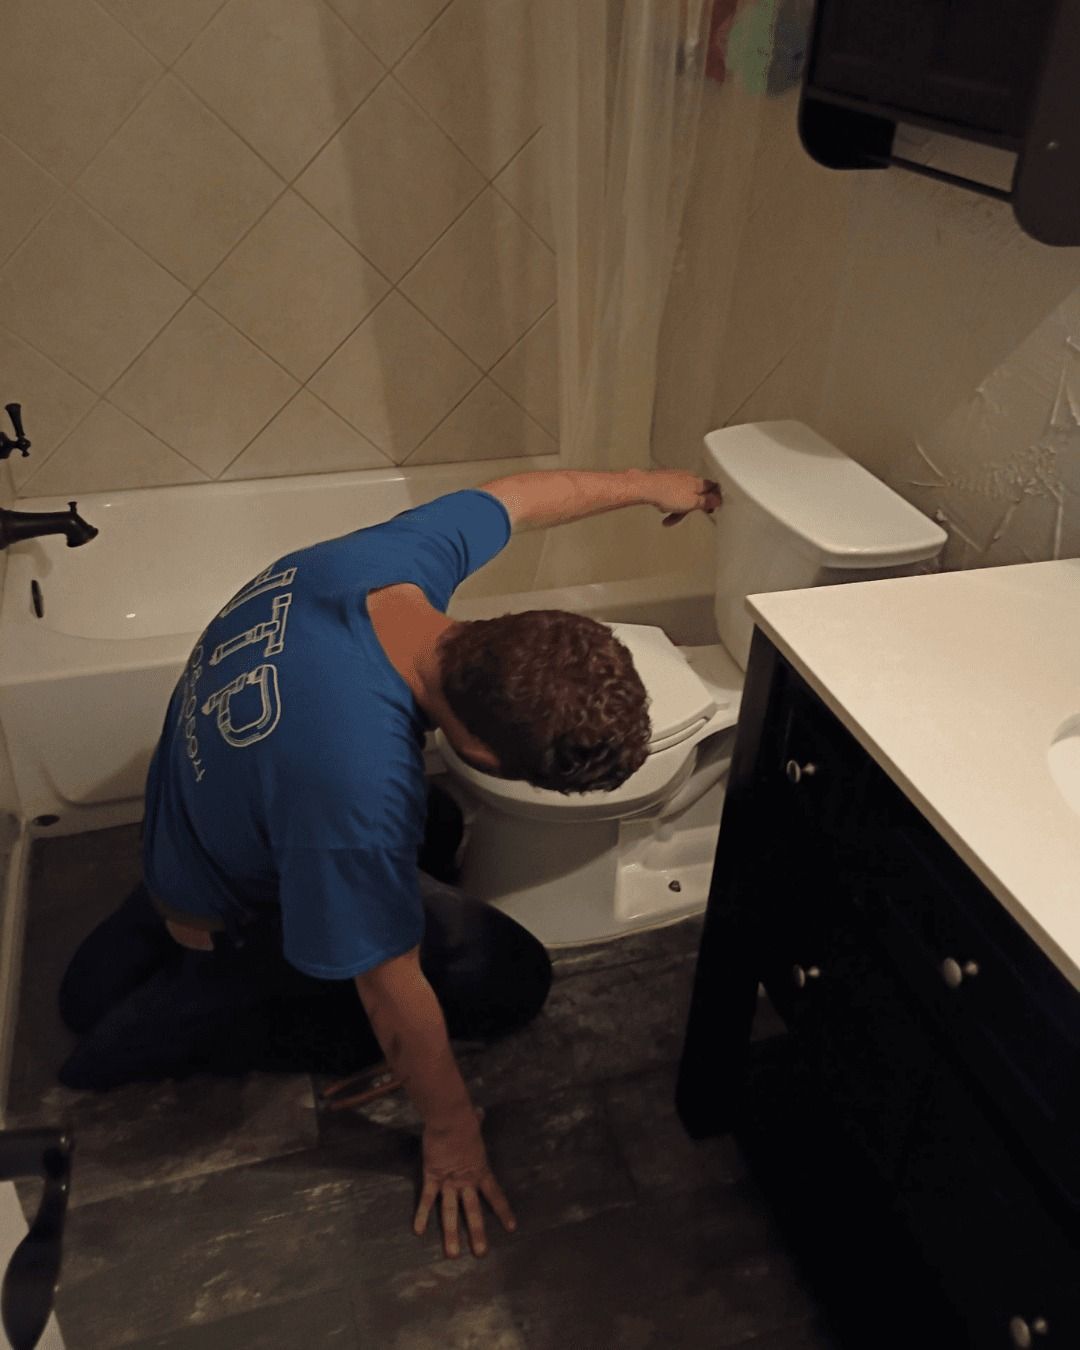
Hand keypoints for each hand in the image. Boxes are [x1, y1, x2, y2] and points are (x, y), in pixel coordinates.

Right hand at [415, 1107, 516, 1257]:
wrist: (449, 1118)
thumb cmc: (464, 1119)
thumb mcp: (475, 1124)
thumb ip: (478, 1121)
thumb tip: (479, 1112)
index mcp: (480, 1170)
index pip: (495, 1195)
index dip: (503, 1211)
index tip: (512, 1228)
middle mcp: (466, 1181)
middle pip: (473, 1210)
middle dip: (477, 1232)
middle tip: (480, 1253)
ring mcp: (449, 1181)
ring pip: (449, 1212)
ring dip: (451, 1233)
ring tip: (453, 1254)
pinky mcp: (432, 1177)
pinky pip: (426, 1199)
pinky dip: (421, 1214)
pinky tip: (417, 1231)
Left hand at [642, 469, 722, 526]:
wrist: (645, 487)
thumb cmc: (667, 494)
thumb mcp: (692, 503)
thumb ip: (706, 502)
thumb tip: (718, 500)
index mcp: (698, 481)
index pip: (713, 488)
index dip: (714, 499)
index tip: (710, 509)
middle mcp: (688, 477)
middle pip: (696, 494)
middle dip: (690, 508)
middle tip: (682, 517)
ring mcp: (676, 478)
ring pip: (682, 496)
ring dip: (677, 508)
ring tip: (668, 516)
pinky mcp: (665, 480)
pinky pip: (671, 494)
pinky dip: (669, 503)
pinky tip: (662, 508)